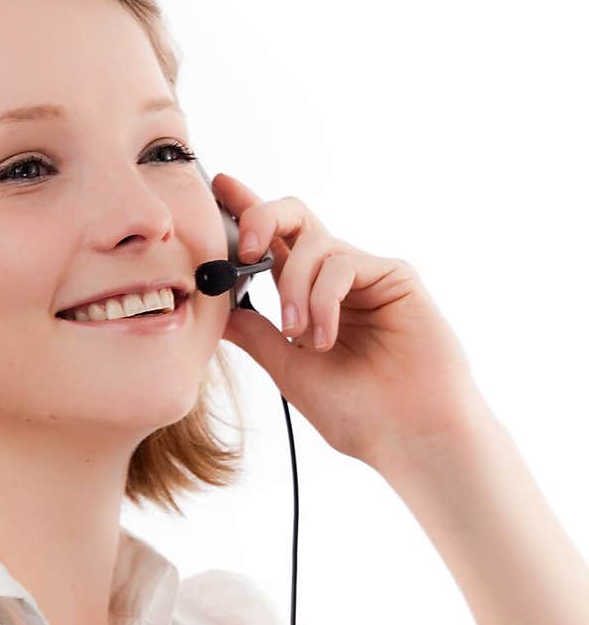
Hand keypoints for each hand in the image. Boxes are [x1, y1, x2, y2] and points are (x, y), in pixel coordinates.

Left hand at [212, 172, 487, 471]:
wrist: (409, 437)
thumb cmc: (358, 412)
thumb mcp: (288, 370)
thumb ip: (256, 334)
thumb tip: (214, 305)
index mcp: (308, 295)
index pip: (272, 243)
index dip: (246, 211)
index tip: (217, 187)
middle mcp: (335, 277)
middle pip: (294, 216)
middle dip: (261, 218)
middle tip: (245, 249)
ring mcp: (365, 274)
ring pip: (314, 244)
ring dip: (295, 290)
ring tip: (301, 338)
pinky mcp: (394, 275)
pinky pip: (343, 264)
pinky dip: (324, 299)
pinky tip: (326, 338)